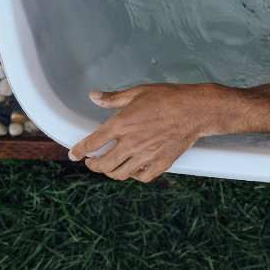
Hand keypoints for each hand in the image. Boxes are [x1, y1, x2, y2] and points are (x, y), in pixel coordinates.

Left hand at [68, 83, 226, 181]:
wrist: (195, 110)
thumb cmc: (168, 97)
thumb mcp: (138, 92)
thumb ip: (113, 98)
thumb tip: (94, 96)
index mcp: (121, 124)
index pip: (92, 143)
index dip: (79, 151)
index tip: (74, 154)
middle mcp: (130, 143)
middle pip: (102, 164)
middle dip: (93, 165)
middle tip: (91, 162)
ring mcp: (145, 156)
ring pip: (119, 173)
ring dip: (110, 172)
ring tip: (109, 167)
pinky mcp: (160, 163)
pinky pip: (140, 177)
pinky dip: (133, 175)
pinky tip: (132, 169)